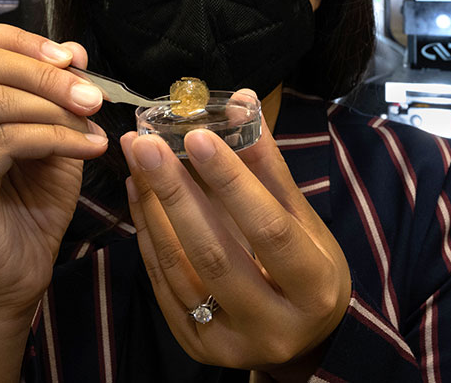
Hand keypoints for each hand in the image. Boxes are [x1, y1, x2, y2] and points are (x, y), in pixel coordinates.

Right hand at [0, 21, 108, 323]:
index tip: (71, 58)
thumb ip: (58, 100)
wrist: (13, 283)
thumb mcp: (53, 143)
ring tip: (93, 126)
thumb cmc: (30, 214)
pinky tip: (86, 148)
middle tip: (90, 95)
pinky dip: (53, 137)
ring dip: (55, 108)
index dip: (22, 40)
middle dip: (44, 72)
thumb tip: (74, 52)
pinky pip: (2, 142)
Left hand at [121, 91, 350, 377]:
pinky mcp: (196, 346)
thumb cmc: (310, 271)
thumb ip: (270, 168)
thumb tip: (242, 103)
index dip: (233, 182)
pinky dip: (148, 235)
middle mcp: (273, 324)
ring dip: (153, 208)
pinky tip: (138, 194)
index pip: (269, 229)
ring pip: (181, 270)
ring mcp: (230, 342)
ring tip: (137, 159)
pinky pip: (164, 285)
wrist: (304, 340)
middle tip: (146, 143)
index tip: (197, 136)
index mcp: (314, 288)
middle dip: (175, 193)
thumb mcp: (304, 222)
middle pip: (215, 254)